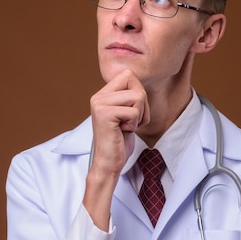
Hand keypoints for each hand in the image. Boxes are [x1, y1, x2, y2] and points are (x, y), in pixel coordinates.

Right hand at [83, 70, 149, 229]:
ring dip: (139, 116)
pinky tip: (123, 132)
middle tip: (129, 122)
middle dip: (142, 105)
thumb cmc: (119, 142)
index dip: (139, 94)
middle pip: (136, 83)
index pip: (129, 75)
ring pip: (138, 97)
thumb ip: (129, 97)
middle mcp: (98, 96)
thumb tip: (138, 80)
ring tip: (126, 127)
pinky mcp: (105, 114)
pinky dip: (135, 124)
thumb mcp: (126, 114)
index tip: (130, 113)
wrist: (108, 164)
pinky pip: (135, 111)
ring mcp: (100, 104)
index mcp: (102, 94)